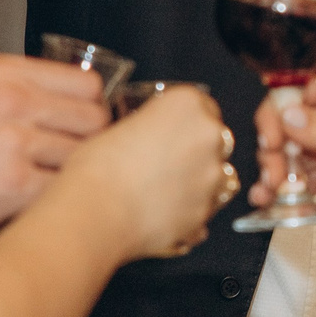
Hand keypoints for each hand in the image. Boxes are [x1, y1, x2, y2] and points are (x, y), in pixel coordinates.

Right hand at [0, 55, 111, 248]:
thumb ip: (12, 97)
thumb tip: (63, 110)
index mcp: (1, 72)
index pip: (86, 84)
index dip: (85, 113)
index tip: (75, 132)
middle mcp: (12, 98)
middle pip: (95, 119)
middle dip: (84, 146)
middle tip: (59, 167)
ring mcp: (15, 140)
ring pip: (85, 157)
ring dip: (69, 179)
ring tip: (39, 191)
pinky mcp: (14, 184)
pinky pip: (64, 193)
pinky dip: (52, 207)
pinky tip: (28, 211)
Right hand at [69, 83, 233, 260]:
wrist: (94, 210)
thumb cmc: (97, 168)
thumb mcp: (120, 127)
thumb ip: (149, 127)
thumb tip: (151, 138)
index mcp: (187, 104)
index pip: (203, 106)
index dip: (187, 122)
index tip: (176, 132)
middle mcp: (208, 135)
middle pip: (216, 139)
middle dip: (199, 151)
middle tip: (168, 163)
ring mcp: (212, 176)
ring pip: (220, 176)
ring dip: (201, 182)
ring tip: (167, 191)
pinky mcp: (207, 211)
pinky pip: (207, 208)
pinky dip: (193, 210)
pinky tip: (166, 212)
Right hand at [253, 51, 315, 217]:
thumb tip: (285, 120)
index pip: (297, 90)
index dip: (277, 115)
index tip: (270, 141)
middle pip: (292, 123)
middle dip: (276, 149)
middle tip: (272, 174)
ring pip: (299, 151)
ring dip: (282, 172)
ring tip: (270, 194)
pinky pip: (314, 175)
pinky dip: (299, 187)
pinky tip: (285, 201)